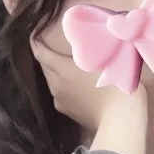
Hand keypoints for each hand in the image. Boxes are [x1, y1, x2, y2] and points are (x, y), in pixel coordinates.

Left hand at [30, 36, 148, 153]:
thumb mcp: (104, 58)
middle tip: (60, 50)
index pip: (40, 52)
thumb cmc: (114, 84)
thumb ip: (90, 45)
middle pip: (46, 68)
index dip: (36, 42)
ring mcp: (61, 102)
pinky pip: (63, 95)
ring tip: (73, 69)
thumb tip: (81, 34)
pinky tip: (80, 88)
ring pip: (54, 83)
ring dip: (59, 75)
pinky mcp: (70, 114)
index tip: (33, 35)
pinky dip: (67, 89)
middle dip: (50, 58)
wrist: (120, 119)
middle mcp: (56, 86)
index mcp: (61, 70)